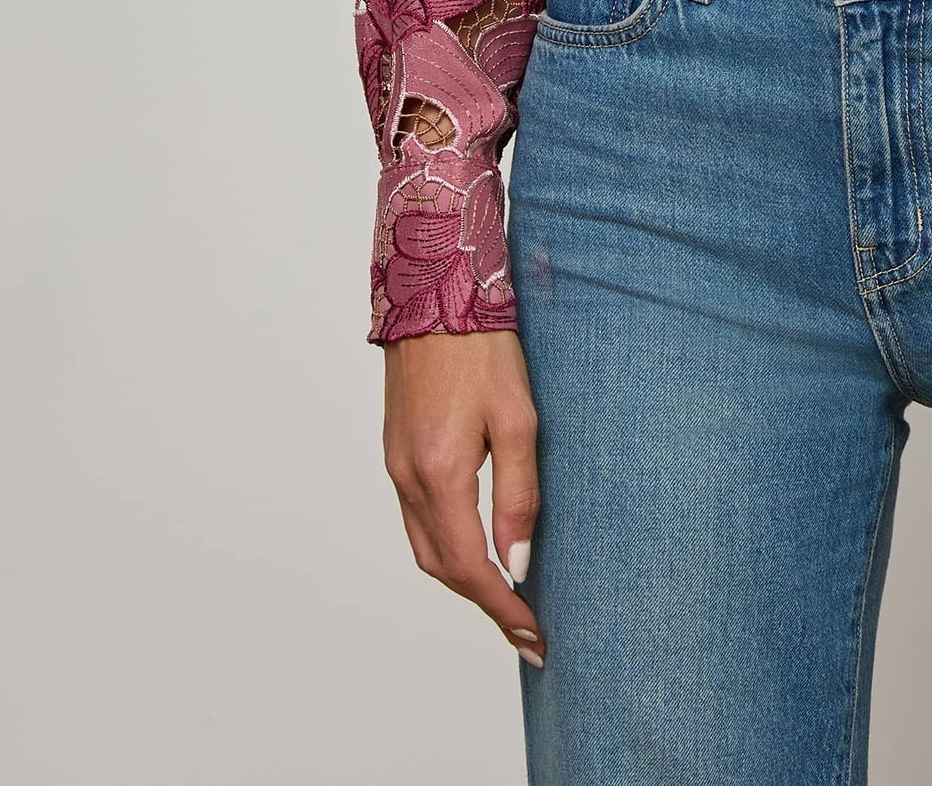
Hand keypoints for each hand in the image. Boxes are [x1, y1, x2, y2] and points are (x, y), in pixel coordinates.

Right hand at [383, 327, 545, 666]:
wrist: (434, 295)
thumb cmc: (483, 349)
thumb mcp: (518, 419)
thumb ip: (518, 495)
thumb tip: (518, 564)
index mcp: (440, 473)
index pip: (470, 567)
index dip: (503, 609)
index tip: (534, 637)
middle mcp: (409, 479)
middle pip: (442, 568)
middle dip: (485, 604)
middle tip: (527, 629)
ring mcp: (397, 467)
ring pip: (426, 549)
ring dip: (464, 580)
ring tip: (507, 599)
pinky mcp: (398, 453)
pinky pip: (418, 521)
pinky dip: (447, 549)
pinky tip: (475, 549)